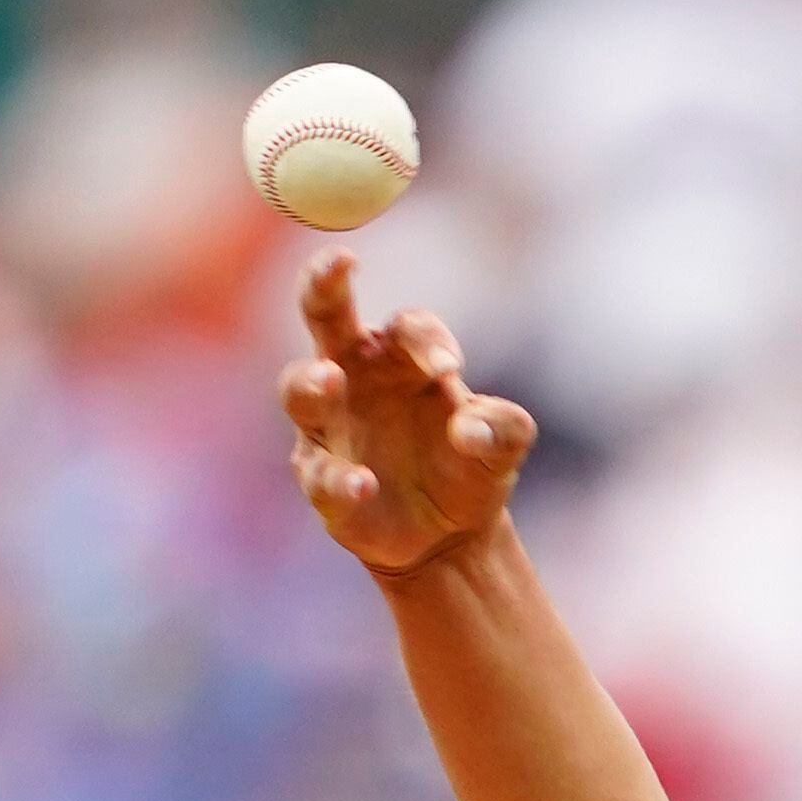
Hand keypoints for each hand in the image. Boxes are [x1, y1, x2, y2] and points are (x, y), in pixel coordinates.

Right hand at [279, 254, 535, 580]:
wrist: (450, 537)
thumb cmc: (468, 470)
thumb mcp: (502, 450)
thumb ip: (503, 429)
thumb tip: (469, 429)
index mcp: (401, 356)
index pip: (406, 326)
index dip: (424, 338)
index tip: (449, 367)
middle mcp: (354, 377)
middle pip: (325, 315)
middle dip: (324, 283)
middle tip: (339, 263)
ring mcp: (329, 427)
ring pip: (299, 390)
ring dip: (310, 382)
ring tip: (330, 380)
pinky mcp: (322, 480)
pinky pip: (322, 474)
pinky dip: (340, 478)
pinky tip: (364, 485)